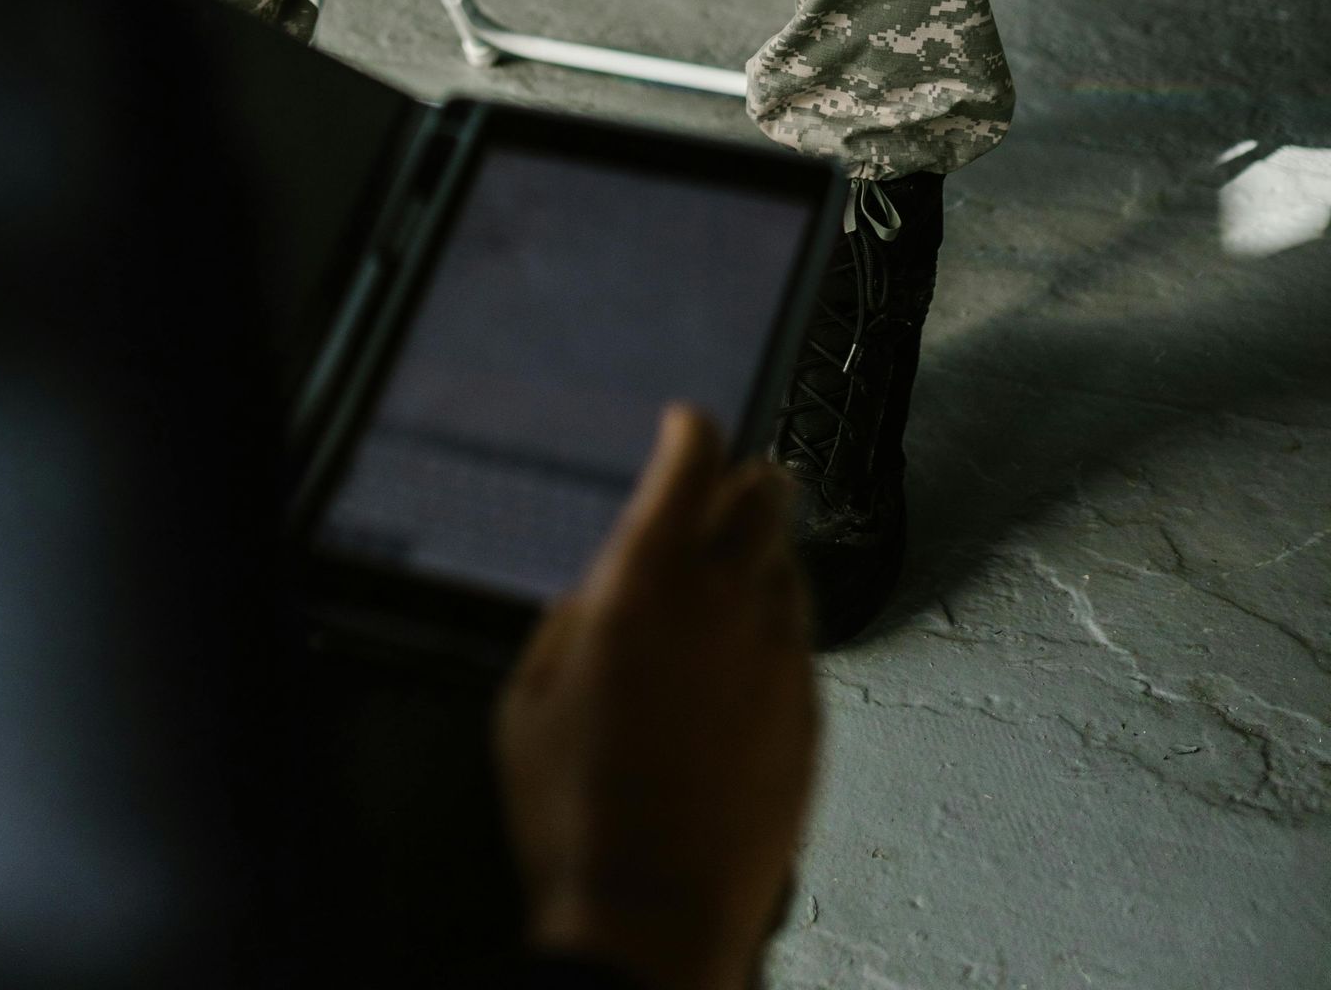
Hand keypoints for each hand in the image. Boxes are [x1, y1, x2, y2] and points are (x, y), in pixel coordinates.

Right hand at [497, 408, 816, 989]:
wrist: (652, 916)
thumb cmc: (574, 814)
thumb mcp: (528, 699)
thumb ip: (571, 621)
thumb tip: (603, 593)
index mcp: (646, 581)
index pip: (692, 464)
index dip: (690, 432)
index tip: (687, 423)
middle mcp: (724, 601)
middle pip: (764, 498)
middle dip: (746, 478)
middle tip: (733, 478)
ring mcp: (778, 657)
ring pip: (789, 567)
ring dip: (764, 554)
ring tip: (738, 567)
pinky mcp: (810, 714)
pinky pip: (800, 641)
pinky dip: (776, 628)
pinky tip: (749, 655)